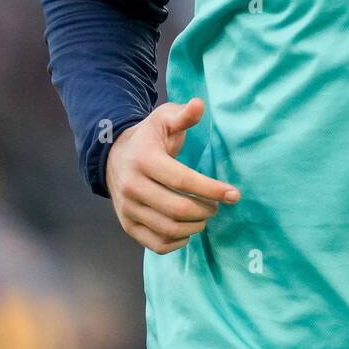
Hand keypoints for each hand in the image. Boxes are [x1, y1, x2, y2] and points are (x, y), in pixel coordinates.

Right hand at [105, 97, 240, 253]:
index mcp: (144, 159)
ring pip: (168, 229)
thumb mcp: (164, 119)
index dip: (211, 189)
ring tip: (205, 215)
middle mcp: (132, 186)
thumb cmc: (149, 138)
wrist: (114, 157)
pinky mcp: (127, 226)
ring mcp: (127, 209)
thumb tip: (199, 104)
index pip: (182, 180)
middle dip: (206, 210)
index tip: (234, 194)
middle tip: (217, 206)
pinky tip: (189, 229)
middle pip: (177, 208)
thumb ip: (184, 115)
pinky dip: (178, 242)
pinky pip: (156, 244)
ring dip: (195, 226)